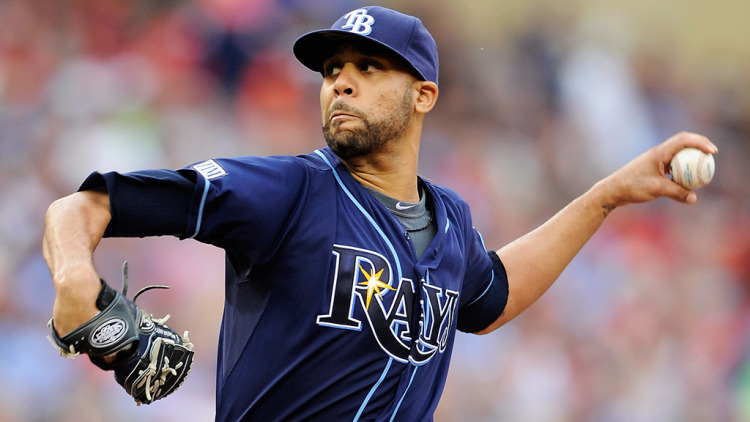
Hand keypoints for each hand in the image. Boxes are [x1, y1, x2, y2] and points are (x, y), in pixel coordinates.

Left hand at [596, 132, 717, 208]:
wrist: (613, 190)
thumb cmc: (632, 187)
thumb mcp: (656, 189)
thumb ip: (676, 193)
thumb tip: (694, 198)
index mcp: (659, 152)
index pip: (683, 140)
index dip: (700, 142)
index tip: (712, 151)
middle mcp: (658, 154)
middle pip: (683, 144)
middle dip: (699, 146)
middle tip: (712, 155)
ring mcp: (656, 161)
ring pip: (678, 156)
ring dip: (691, 159)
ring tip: (704, 167)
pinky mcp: (654, 170)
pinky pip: (673, 167)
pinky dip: (682, 171)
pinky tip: (689, 182)